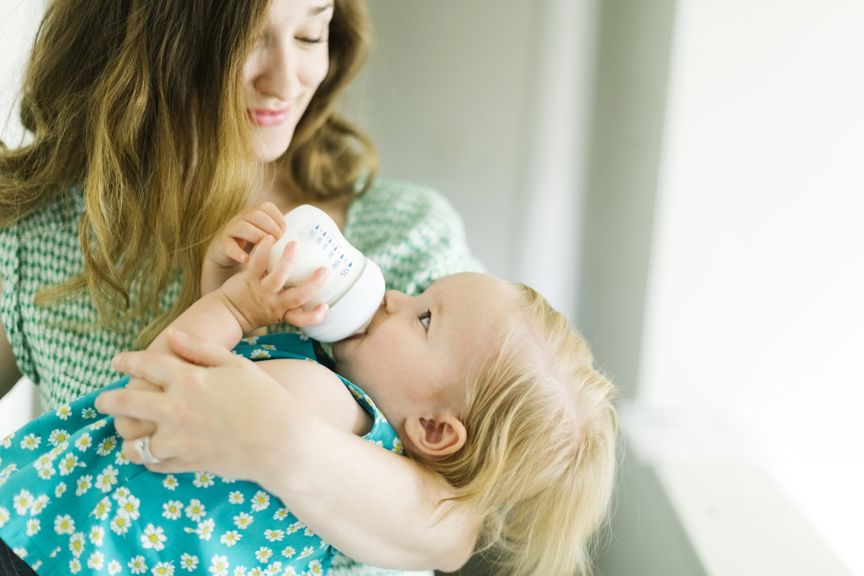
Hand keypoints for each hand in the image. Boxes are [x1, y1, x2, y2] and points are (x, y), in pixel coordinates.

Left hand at [96, 331, 294, 479]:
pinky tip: (150, 453)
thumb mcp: (236, 364)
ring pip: (133, 443)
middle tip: (102, 401)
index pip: (145, 365)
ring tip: (126, 434)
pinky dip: (148, 459)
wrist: (281, 442)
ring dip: (126, 438)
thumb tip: (171, 336)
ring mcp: (177, 439)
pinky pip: (153, 464)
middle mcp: (175, 408)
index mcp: (188, 379)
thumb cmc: (265, 397)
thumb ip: (201, 348)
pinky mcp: (185, 462)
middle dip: (108, 401)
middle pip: (125, 404)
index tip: (117, 362)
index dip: (127, 362)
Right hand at [202, 202, 285, 292]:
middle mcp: (242, 217)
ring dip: (256, 236)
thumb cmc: (255, 246)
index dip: (278, 218)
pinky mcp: (222, 243)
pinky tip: (246, 260)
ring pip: (241, 226)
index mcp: (256, 213)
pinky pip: (228, 245)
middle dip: (269, 227)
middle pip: (255, 214)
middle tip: (278, 241)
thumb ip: (283, 237)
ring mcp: (231, 229)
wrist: (228, 254)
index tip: (286, 232)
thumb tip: (310, 245)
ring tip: (265, 249)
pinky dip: (237, 252)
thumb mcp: (268, 238)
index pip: (267, 207)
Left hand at [219, 235, 328, 332]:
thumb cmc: (258, 309)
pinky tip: (269, 238)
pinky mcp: (249, 280)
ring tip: (294, 244)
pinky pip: (257, 264)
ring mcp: (262, 291)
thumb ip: (293, 299)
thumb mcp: (277, 311)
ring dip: (287, 261)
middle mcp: (275, 304)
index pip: (302, 320)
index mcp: (284, 312)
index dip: (316, 316)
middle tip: (325, 270)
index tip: (326, 306)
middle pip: (297, 298)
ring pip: (277, 278)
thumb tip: (316, 280)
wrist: (228, 312)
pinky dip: (264, 250)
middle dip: (313, 285)